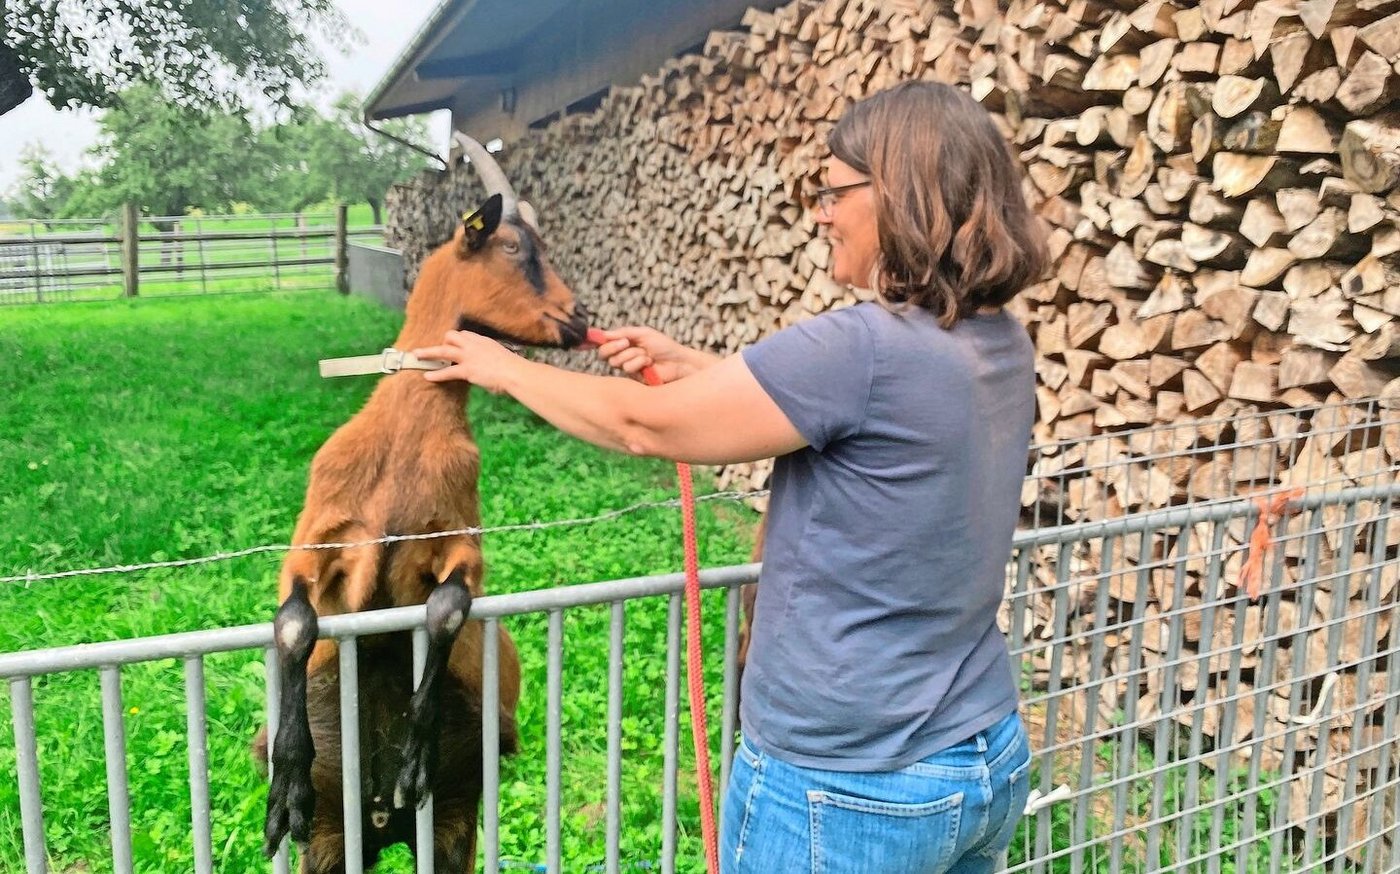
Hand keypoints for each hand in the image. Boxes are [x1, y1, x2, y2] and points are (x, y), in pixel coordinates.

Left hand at [412, 330, 521, 393]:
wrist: (515, 373)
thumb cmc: (514, 368)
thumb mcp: (502, 357)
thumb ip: (492, 358)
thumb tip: (491, 365)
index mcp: (483, 341)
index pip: (465, 335)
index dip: (457, 340)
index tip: (454, 345)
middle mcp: (473, 345)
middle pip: (451, 336)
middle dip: (443, 342)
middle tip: (438, 352)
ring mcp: (468, 356)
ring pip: (443, 350)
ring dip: (428, 353)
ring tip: (416, 355)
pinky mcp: (467, 370)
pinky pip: (447, 371)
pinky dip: (436, 374)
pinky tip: (427, 376)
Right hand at [593, 326, 715, 383]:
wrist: (679, 362)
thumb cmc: (664, 346)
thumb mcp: (643, 333)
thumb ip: (624, 332)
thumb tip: (605, 333)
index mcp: (625, 344)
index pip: (605, 343)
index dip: (597, 341)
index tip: (593, 339)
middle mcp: (624, 356)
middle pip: (604, 353)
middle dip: (613, 346)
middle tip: (626, 343)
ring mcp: (628, 369)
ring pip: (616, 362)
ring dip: (632, 355)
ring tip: (647, 355)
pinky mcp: (633, 380)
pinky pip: (626, 369)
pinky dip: (638, 362)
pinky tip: (649, 363)